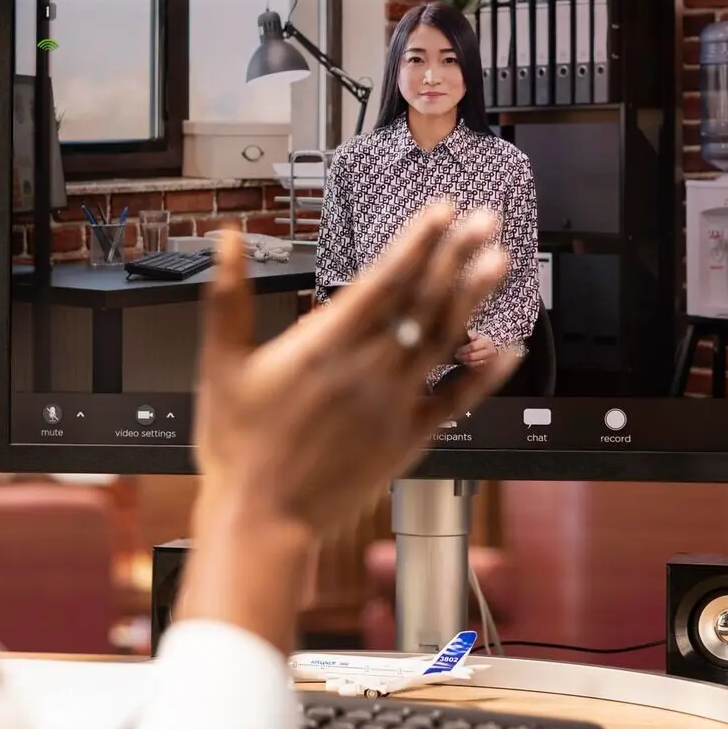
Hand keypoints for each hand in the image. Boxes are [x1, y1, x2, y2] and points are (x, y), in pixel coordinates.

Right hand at [192, 203, 519, 536]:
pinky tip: (508, 349)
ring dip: (474, 298)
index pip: (385, 279)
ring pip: (446, 339)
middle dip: (456, 255)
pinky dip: (484, 373)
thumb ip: (227, 296)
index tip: (442, 212)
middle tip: (484, 220)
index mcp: (326, 343)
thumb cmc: (238, 445)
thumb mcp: (219, 362)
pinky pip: (457, 400)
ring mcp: (395, 403)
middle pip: (424, 300)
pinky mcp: (409, 438)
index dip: (418, 241)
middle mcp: (369, 367)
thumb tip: (228, 240)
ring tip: (498, 262)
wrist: (262, 517)